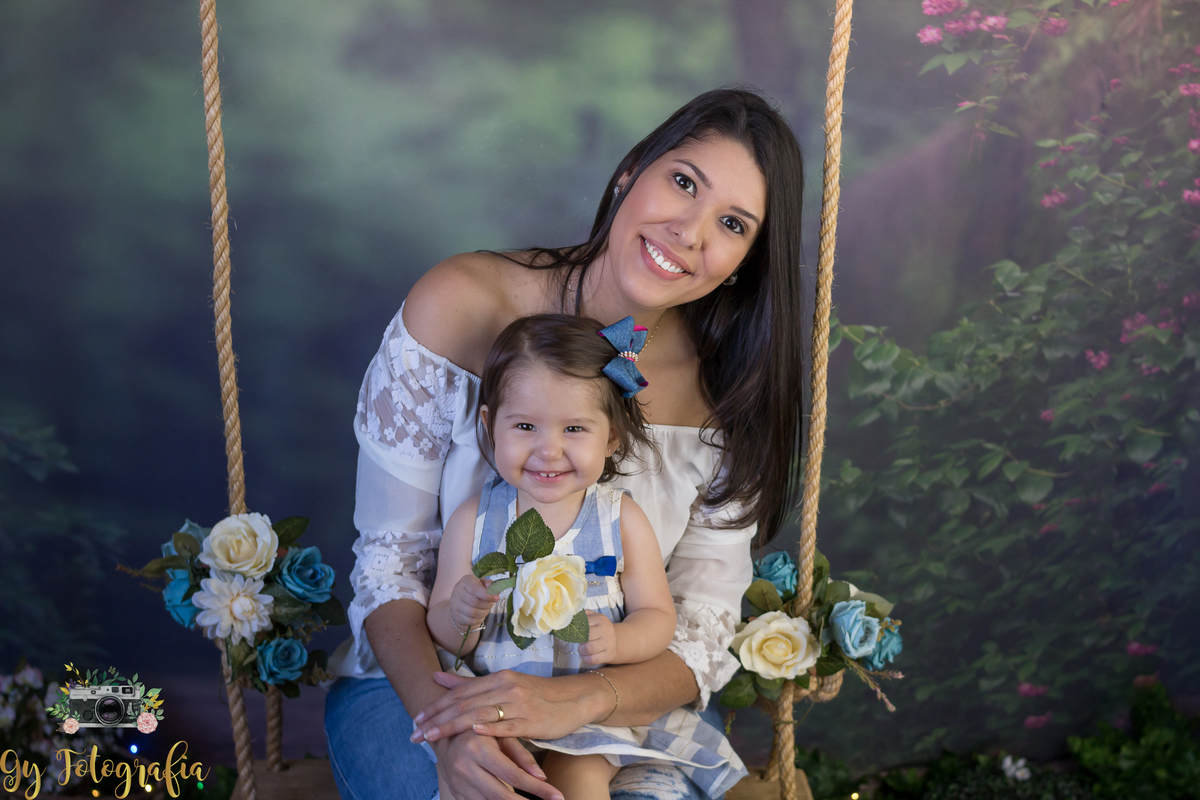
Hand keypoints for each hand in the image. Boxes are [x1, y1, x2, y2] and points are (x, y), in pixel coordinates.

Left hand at [412, 670, 595, 742]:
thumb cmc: (535, 695)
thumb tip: (437, 677)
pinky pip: (507, 726)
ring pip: (479, 714)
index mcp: (498, 678)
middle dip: (437, 719)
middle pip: (464, 703)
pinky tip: (472, 733)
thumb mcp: (503, 685)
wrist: (573, 699)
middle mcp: (506, 687)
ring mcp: (519, 704)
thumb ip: (470, 683)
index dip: (437, 705)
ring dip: (452, 727)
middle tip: (415, 733)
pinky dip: (488, 728)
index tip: (417, 718)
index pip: (460, 692)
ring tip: (431, 738)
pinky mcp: (531, 721)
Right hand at [431, 729, 561, 799]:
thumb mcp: (500, 734)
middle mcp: (465, 767)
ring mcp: (457, 782)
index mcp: (478, 749)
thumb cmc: (478, 728)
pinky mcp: (454, 791)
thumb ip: (521, 754)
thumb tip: (542, 776)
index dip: (538, 789)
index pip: (513, 775)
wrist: (441, 731)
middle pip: (501, 795)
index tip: (558, 796)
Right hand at [451, 574, 498, 631]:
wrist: (461, 601)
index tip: (496, 598)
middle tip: (491, 603)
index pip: (475, 589)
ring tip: (486, 609)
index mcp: (465, 581)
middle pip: (474, 602)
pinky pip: (470, 621)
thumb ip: (489, 584)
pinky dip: (479, 619)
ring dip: (484, 612)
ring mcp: (455, 604)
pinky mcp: (456, 615)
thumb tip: (495, 588)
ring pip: (473, 613)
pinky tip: (480, 614)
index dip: (487, 595)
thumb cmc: (474, 590)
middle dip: (487, 604)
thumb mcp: (481, 583)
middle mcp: (458, 592)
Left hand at [577, 611, 616, 665]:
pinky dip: (586, 659)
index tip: (574, 633)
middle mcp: (606, 630)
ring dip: (581, 650)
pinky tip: (587, 656)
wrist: (615, 640)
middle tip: (579, 641)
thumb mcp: (592, 617)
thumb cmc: (598, 628)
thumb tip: (569, 618)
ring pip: (589, 649)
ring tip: (582, 649)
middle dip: (579, 641)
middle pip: (586, 637)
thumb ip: (581, 615)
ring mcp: (609, 643)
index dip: (576, 630)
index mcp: (601, 619)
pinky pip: (593, 659)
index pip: (583, 625)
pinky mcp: (609, 655)